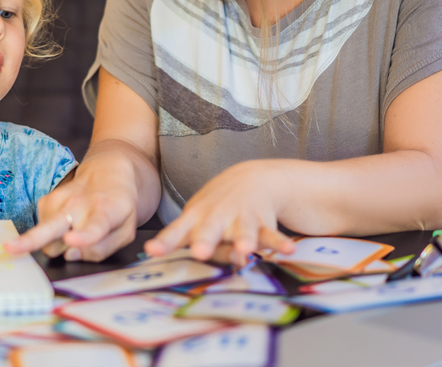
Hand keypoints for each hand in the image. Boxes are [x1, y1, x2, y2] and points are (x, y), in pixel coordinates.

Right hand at [5, 151, 140, 261]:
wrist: (109, 172)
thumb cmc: (119, 207)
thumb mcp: (125, 232)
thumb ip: (102, 249)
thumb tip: (71, 256)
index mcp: (107, 212)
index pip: (95, 226)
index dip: (83, 236)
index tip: (72, 241)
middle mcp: (80, 204)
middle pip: (53, 225)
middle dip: (32, 238)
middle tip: (11, 248)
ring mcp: (60, 200)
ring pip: (44, 233)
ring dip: (54, 243)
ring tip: (72, 234)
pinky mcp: (46, 200)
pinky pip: (41, 228)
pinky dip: (51, 234)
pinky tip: (65, 226)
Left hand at [144, 160, 295, 265]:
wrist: (251, 178)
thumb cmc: (217, 208)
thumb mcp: (201, 222)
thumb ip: (198, 246)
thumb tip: (202, 263)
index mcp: (196, 218)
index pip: (177, 231)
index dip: (165, 241)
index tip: (153, 250)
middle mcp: (217, 217)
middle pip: (209, 230)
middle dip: (205, 240)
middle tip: (200, 252)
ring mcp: (240, 218)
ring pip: (242, 231)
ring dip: (244, 240)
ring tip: (245, 251)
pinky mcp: (262, 221)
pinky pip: (271, 234)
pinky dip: (279, 242)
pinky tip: (288, 249)